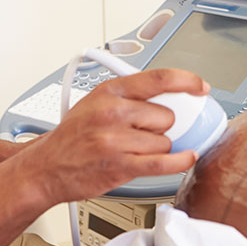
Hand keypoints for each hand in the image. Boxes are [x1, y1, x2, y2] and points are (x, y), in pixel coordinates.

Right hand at [13, 69, 208, 206]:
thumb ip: (132, 94)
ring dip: (158, 147)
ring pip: (165, 140)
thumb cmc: (75, 133)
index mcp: (111, 90)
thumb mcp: (97, 100)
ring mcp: (116, 139)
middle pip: (167, 115)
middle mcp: (113, 111)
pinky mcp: (119, 165)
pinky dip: (180, 161)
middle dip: (163, 125)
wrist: (46, 166)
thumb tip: (171, 92)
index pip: (159, 78)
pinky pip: (162, 162)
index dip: (187, 81)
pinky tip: (186, 157)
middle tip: (143, 131)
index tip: (200, 87)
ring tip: (134, 148)